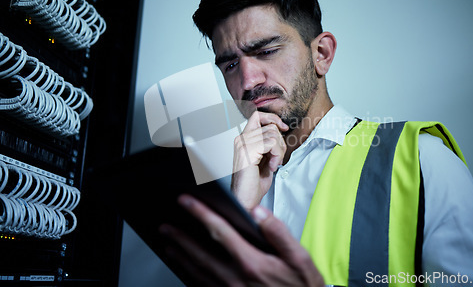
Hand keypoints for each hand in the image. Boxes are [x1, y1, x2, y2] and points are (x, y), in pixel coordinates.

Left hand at [159, 194, 324, 286]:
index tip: (186, 201)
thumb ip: (278, 233)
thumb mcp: (300, 259)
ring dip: (181, 256)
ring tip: (168, 244)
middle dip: (180, 237)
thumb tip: (257, 212)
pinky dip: (189, 276)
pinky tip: (184, 269)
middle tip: (164, 226)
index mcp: (251, 263)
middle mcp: (235, 278)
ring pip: (197, 272)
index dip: (201, 213)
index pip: (220, 231)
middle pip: (200, 253)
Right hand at [232, 111, 288, 209]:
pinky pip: (271, 143)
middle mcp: (240, 139)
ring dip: (279, 151)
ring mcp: (242, 144)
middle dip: (281, 143)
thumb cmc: (253, 184)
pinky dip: (277, 155)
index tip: (283, 128)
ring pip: (272, 134)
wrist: (245, 200)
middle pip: (270, 126)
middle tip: (277, 159)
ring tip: (273, 164)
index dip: (273, 118)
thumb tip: (281, 132)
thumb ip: (269, 145)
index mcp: (243, 139)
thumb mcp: (265, 160)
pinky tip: (271, 167)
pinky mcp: (246, 151)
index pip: (257, 116)